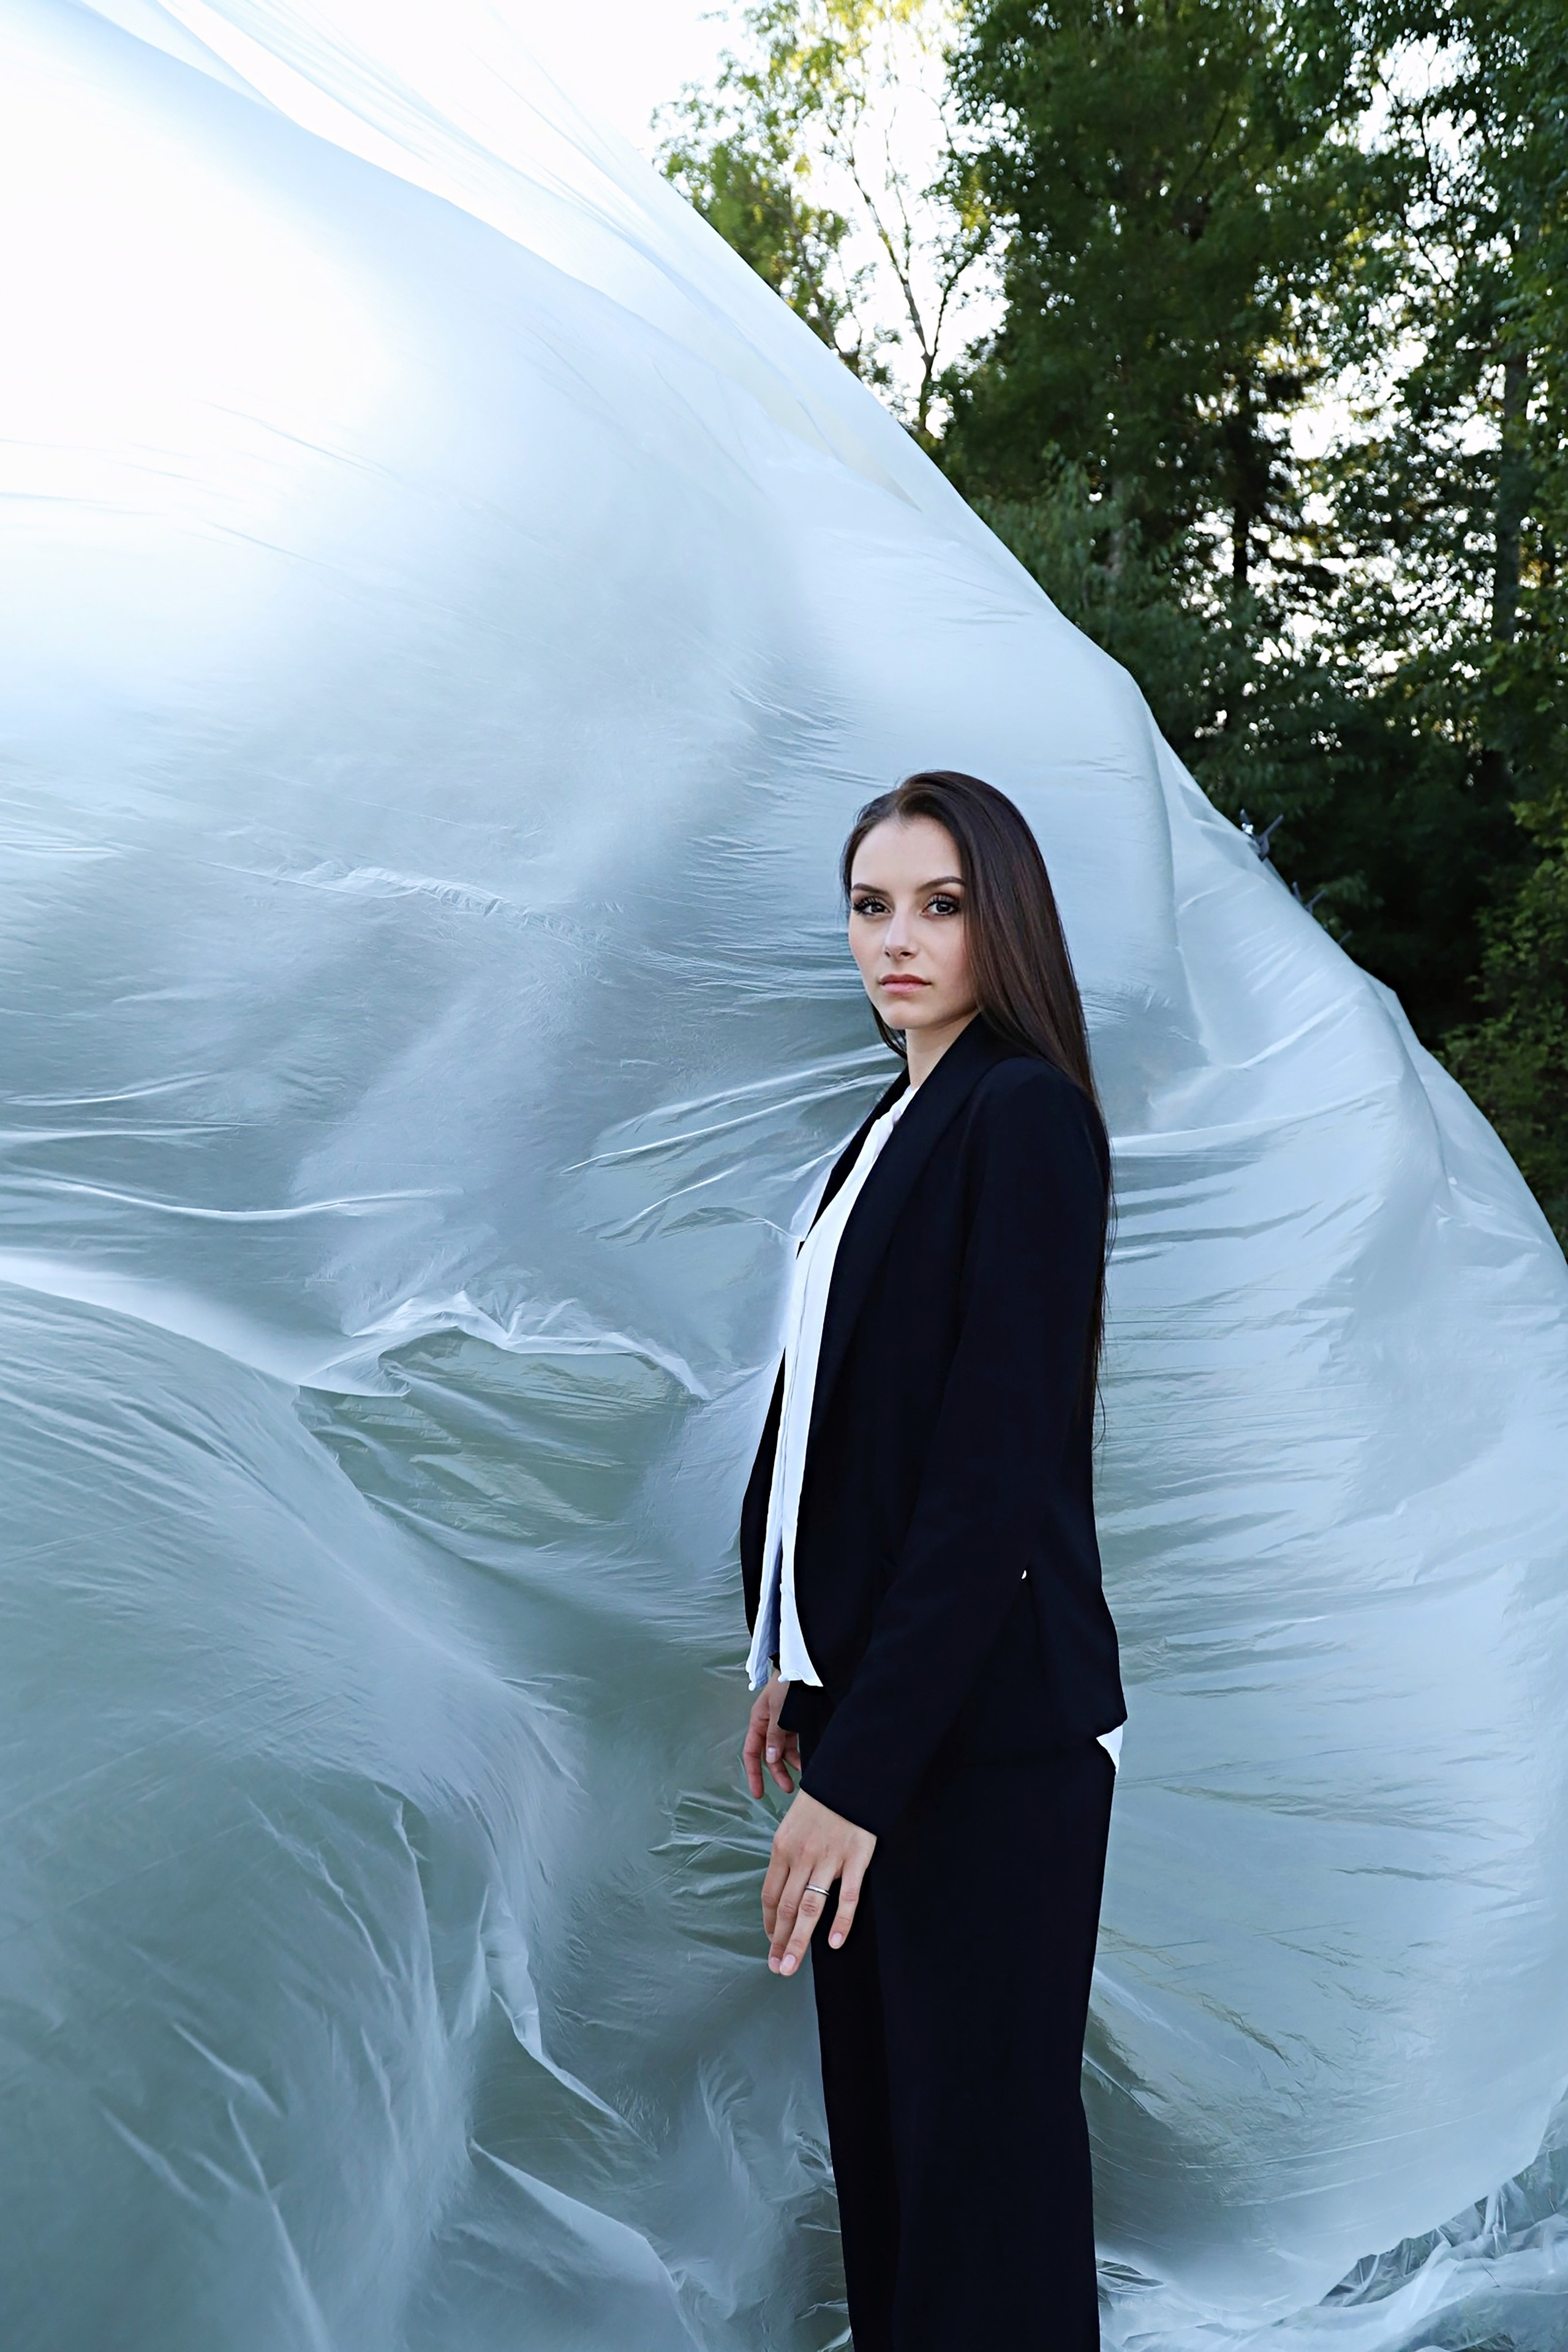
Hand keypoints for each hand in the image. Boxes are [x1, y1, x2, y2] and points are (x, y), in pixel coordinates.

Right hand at [743, 1670, 799, 1797]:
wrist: (803, 1666)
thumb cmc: (786, 1685)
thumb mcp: (778, 1710)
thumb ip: (774, 1735)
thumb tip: (770, 1759)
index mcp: (758, 1722)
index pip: (751, 1753)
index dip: (754, 1773)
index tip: (758, 1793)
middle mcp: (768, 1726)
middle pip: (769, 1756)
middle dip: (776, 1773)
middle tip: (788, 1789)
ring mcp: (783, 1725)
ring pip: (783, 1751)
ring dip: (789, 1765)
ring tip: (800, 1779)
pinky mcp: (796, 1723)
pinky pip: (794, 1744)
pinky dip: (798, 1754)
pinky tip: (805, 1763)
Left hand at [761, 1788, 876, 1975]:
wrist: (850, 1775)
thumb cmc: (821, 1801)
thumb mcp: (793, 1824)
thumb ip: (789, 1856)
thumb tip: (785, 1888)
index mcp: (783, 1848)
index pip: (771, 1895)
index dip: (770, 1923)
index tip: (771, 1942)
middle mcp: (802, 1856)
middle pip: (786, 1908)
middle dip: (780, 1942)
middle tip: (777, 1968)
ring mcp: (829, 1859)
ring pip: (810, 1908)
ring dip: (799, 1941)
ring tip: (792, 1966)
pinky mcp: (856, 1859)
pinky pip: (847, 1896)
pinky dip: (840, 1922)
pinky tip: (834, 1943)